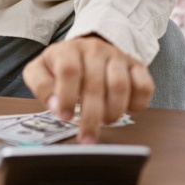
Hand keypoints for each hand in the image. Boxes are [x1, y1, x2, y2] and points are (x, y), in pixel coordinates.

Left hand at [23, 35, 153, 143]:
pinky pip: (144, 86)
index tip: (65, 117)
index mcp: (68, 50)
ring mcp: (117, 56)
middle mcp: (94, 50)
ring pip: (120, 86)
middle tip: (87, 137)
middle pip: (95, 84)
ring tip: (105, 121)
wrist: (86, 47)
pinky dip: (137, 104)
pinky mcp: (136, 65)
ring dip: (113, 111)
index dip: (68, 96)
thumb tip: (54, 106)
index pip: (69, 70)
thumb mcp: (41, 70)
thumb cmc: (60, 64)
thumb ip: (41, 86)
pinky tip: (125, 109)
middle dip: (91, 116)